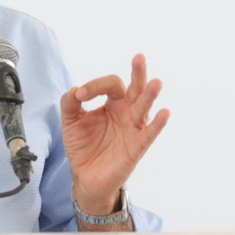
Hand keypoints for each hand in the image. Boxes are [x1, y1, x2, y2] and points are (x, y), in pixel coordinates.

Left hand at [61, 54, 168, 215]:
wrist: (85, 176)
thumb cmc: (83, 146)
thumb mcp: (71, 122)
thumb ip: (69, 104)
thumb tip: (75, 90)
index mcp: (113, 102)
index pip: (110, 85)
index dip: (94, 86)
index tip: (80, 96)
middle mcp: (127, 111)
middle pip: (136, 88)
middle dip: (138, 72)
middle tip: (139, 57)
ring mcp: (134, 127)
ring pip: (144, 107)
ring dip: (150, 95)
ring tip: (156, 82)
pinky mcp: (137, 146)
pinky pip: (150, 133)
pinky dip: (157, 124)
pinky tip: (164, 112)